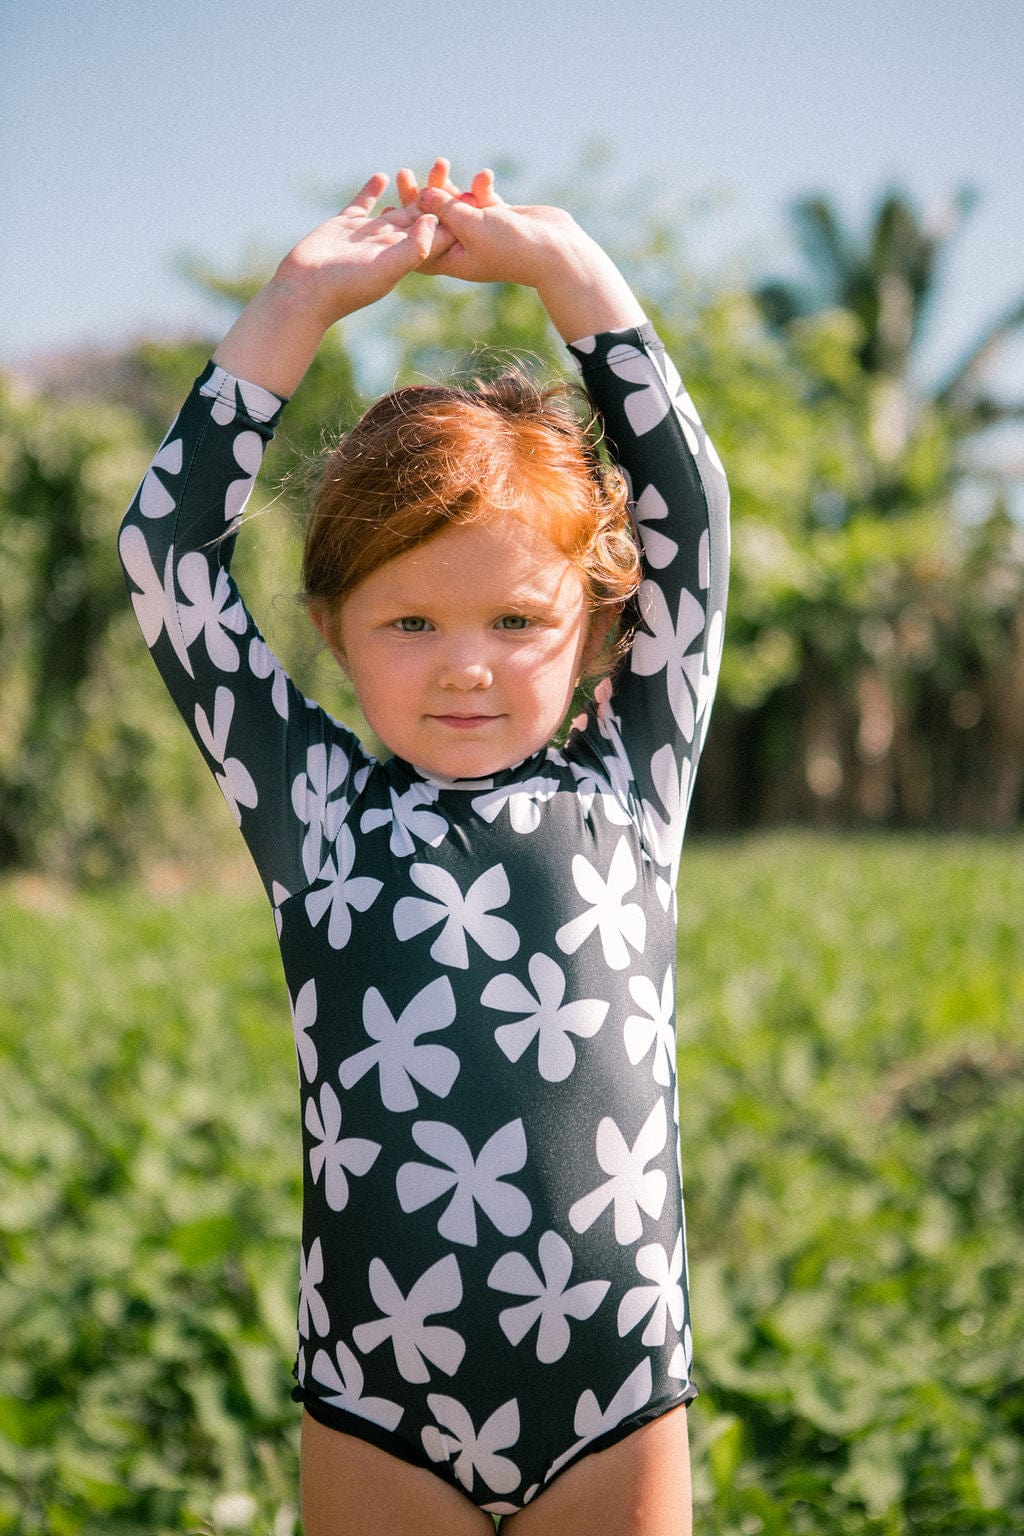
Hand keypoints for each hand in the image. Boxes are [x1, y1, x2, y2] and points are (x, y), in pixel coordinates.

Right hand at [212, 173, 439, 394]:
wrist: (306, 290)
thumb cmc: (348, 286)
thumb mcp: (387, 268)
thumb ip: (414, 247)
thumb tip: (434, 220)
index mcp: (404, 257)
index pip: (435, 236)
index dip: (452, 219)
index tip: (470, 199)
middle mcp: (389, 245)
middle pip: (419, 218)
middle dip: (435, 199)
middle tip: (450, 175)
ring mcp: (367, 234)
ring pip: (395, 208)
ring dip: (409, 191)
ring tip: (422, 173)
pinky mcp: (345, 225)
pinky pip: (363, 203)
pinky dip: (373, 190)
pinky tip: (383, 176)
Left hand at [393, 159, 501, 274]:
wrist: (553, 251)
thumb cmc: (510, 246)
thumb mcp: (471, 226)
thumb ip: (445, 209)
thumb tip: (421, 194)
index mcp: (453, 260)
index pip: (421, 247)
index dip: (403, 230)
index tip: (387, 210)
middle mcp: (464, 248)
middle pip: (435, 222)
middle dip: (420, 198)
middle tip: (403, 173)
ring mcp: (480, 233)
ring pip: (456, 207)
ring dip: (448, 185)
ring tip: (441, 161)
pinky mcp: (497, 219)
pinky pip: (481, 199)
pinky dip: (481, 187)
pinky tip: (485, 175)